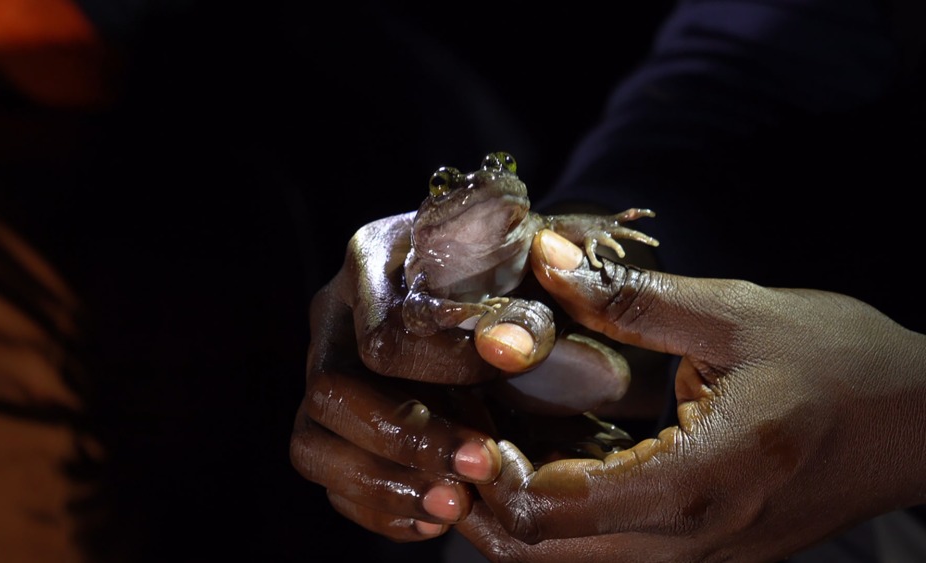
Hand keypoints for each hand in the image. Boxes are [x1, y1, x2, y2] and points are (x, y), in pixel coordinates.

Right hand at [290, 215, 642, 541]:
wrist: (500, 290)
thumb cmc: (514, 276)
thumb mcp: (529, 279)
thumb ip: (523, 313)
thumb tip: (504, 351)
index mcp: (372, 261)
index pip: (381, 337)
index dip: (443, 372)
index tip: (503, 381)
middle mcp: (334, 318)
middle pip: (328, 393)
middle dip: (407, 441)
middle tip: (481, 465)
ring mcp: (323, 375)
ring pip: (311, 446)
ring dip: (383, 486)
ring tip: (455, 505)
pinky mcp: (330, 426)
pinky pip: (329, 483)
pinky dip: (380, 510)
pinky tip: (436, 518)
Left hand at [456, 230, 925, 561]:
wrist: (923, 422)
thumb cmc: (842, 363)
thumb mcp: (737, 316)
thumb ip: (634, 297)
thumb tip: (550, 260)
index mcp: (700, 483)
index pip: (562, 511)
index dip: (496, 479)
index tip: (463, 431)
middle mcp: (695, 542)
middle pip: (553, 556)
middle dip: (490, 512)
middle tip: (454, 451)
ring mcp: (704, 559)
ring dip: (519, 526)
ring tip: (484, 464)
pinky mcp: (710, 554)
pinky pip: (614, 555)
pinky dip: (564, 527)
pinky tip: (543, 474)